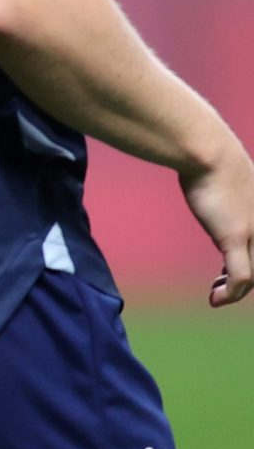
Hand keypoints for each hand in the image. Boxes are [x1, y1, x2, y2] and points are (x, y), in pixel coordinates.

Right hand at [180, 140, 253, 306]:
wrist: (206, 149)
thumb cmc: (208, 156)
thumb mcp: (222, 174)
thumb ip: (219, 186)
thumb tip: (201, 176)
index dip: (250, 265)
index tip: (226, 270)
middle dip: (245, 281)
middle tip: (222, 287)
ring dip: (237, 291)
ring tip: (217, 295)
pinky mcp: (237, 237)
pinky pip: (242, 277)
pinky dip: (231, 294)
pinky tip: (216, 299)